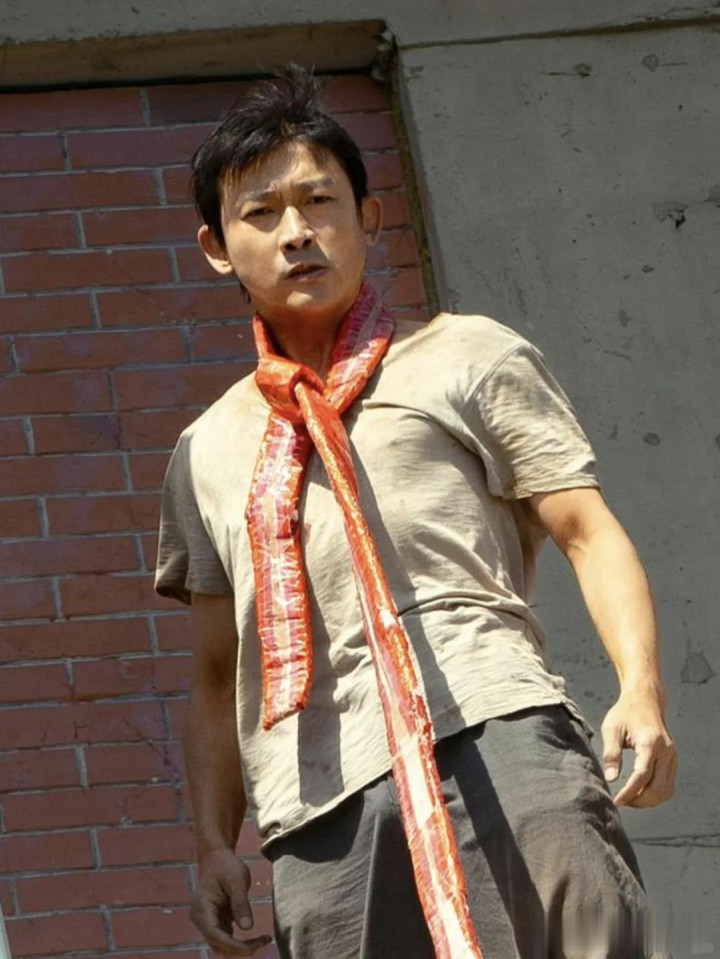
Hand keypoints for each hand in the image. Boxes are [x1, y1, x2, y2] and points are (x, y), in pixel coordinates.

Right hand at [191, 848, 272, 956]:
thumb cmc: (225, 865)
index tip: (252, 948)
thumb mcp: (236, 879)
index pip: (214, 934)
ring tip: (264, 941)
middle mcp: (201, 919)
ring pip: (222, 945)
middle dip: (239, 949)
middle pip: (218, 945)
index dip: (232, 945)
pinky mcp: (216, 922)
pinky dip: (241, 942)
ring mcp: (208, 922)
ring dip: (241, 948)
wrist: (216, 857)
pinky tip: (259, 938)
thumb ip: (240, 903)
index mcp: (202, 908)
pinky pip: (227, 938)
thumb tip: (248, 928)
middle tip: (264, 942)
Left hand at [601, 689, 676, 807]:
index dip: (629, 792)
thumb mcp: (612, 728)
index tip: (616, 802)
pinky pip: (668, 786)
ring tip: (628, 799)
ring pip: (665, 791)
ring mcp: (672, 757)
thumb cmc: (625, 713)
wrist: (645, 701)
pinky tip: (639, 793)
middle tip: (620, 802)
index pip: (642, 775)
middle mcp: (666, 751)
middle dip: (638, 800)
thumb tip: (610, 779)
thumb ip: (611, 753)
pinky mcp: (673, 761)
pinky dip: (655, 795)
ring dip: (648, 801)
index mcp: (650, 742)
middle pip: (657, 788)